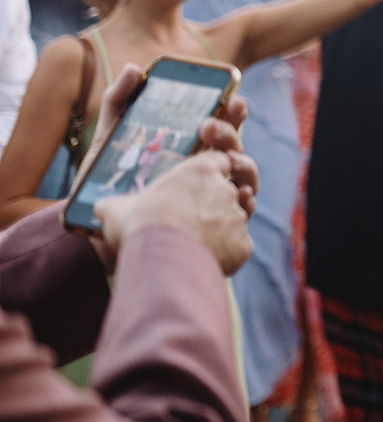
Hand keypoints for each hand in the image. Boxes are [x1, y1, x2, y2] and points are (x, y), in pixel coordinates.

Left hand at [88, 63, 256, 270]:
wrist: (93, 227)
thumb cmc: (105, 181)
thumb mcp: (109, 137)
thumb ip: (119, 100)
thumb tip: (135, 68)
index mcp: (191, 144)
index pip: (222, 122)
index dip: (233, 109)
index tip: (232, 99)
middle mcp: (206, 166)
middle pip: (234, 144)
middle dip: (230, 131)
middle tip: (207, 127)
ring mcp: (212, 193)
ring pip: (245, 174)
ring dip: (244, 163)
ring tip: (228, 160)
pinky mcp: (212, 221)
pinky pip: (241, 211)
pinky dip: (247, 201)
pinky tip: (240, 196)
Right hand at [96, 151, 252, 275]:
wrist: (161, 261)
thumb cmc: (138, 226)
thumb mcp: (116, 210)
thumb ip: (115, 204)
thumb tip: (101, 207)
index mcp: (200, 171)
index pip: (219, 160)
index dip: (211, 172)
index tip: (199, 184)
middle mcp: (225, 190)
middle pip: (227, 193)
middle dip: (211, 206)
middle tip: (188, 222)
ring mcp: (237, 218)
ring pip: (233, 222)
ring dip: (218, 231)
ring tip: (191, 245)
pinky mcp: (242, 245)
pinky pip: (237, 248)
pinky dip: (224, 254)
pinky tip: (201, 261)